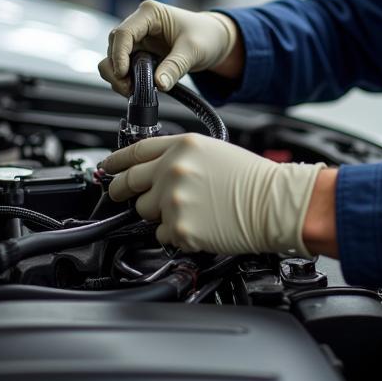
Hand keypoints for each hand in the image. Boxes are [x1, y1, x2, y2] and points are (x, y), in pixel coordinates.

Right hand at [98, 0, 238, 95]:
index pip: (123, 32)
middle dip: (116, 69)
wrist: (216, 41)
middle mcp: (140, 24)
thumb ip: (175, 66)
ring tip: (132, 91)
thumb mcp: (193, 50)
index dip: (119, 55)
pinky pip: (124, 66)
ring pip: (114, 57)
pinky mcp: (140, 53)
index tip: (123, 74)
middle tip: (128, 88)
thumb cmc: (207, 36)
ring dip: (118, 76)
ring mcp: (139, 39)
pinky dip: (126, 79)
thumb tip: (159, 84)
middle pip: (114, 45)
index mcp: (150, 13)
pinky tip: (136, 88)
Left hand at [101, 133, 323, 255]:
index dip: (116, 161)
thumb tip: (154, 170)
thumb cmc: (253, 179)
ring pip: (145, 211)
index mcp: (183, 146)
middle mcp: (173, 169)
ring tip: (189, 210)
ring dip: (158, 213)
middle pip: (129, 182)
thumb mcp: (213, 151)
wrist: (274, 203)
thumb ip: (179, 157)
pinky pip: (162, 235)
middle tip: (120, 194)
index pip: (135, 151)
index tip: (107, 167)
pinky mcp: (179, 228)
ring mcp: (173, 200)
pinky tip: (198, 225)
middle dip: (121, 190)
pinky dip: (175, 234)